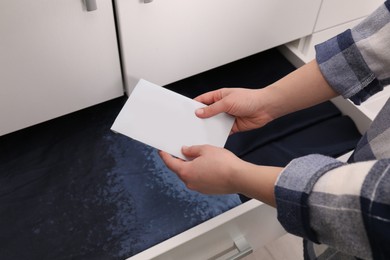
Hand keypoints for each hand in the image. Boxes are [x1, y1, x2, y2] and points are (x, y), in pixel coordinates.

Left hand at [159, 145, 280, 205]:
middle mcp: (190, 182)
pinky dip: (199, 172)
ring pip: (190, 175)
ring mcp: (198, 188)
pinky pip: (199, 179)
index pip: (170, 163)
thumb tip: (185, 151)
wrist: (239, 178)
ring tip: (198, 156)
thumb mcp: (205, 149)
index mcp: (186, 172)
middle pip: (179, 170)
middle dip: (179, 160)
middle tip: (181, 150)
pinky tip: (206, 165)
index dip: (165, 155)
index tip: (162, 151)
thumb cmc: (224, 164)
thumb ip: (192, 150)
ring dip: (190, 166)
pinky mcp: (207, 190)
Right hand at [194, 88, 273, 132]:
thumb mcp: (227, 102)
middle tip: (188, 125)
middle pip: (206, 113)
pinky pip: (222, 131)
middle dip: (199, 118)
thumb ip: (212, 109)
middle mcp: (222, 106)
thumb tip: (198, 113)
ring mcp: (227, 117)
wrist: (265, 108)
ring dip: (208, 127)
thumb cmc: (249, 99)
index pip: (202, 100)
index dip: (193, 105)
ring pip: (213, 123)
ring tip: (197, 133)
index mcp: (219, 96)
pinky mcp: (232, 127)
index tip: (184, 112)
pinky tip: (210, 138)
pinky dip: (217, 134)